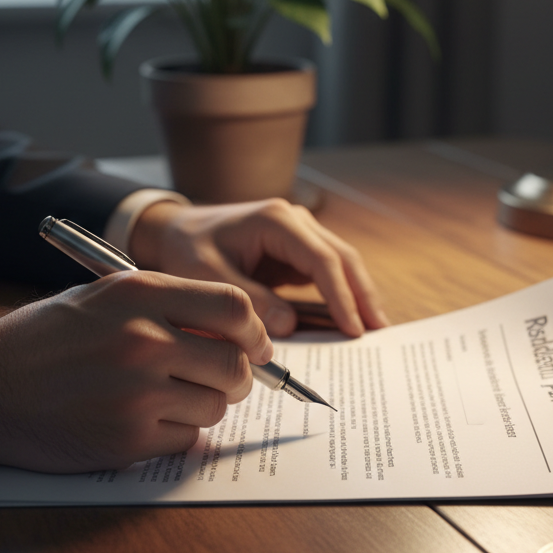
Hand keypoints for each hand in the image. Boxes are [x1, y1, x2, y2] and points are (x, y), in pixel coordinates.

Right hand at [0, 272, 272, 471]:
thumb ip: (168, 308)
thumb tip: (238, 333)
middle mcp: (143, 339)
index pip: (234, 308)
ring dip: (202, 406)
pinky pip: (186, 439)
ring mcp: (136, 392)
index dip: (256, 331)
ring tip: (164, 398)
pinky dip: (174, 434)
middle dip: (236, 377)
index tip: (257, 344)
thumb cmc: (46, 340)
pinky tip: (140, 421)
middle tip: (220, 380)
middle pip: (235, 363)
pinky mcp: (127, 439)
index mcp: (139, 294)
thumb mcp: (104, 300)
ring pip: (216, 406)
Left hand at [129, 198, 388, 337]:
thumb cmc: (187, 249)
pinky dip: (341, 295)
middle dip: (362, 295)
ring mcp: (299, 233)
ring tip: (374, 328)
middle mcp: (295, 221)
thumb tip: (289, 326)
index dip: (341, 296)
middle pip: (342, 257)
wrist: (174, 231)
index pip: (322, 260)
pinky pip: (326, 273)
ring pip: (341, 263)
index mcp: (277, 220)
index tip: (352, 328)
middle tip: (378, 332)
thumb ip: (250, 300)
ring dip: (358, 294)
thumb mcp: (209, 276)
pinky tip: (350, 320)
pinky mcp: (296, 251)